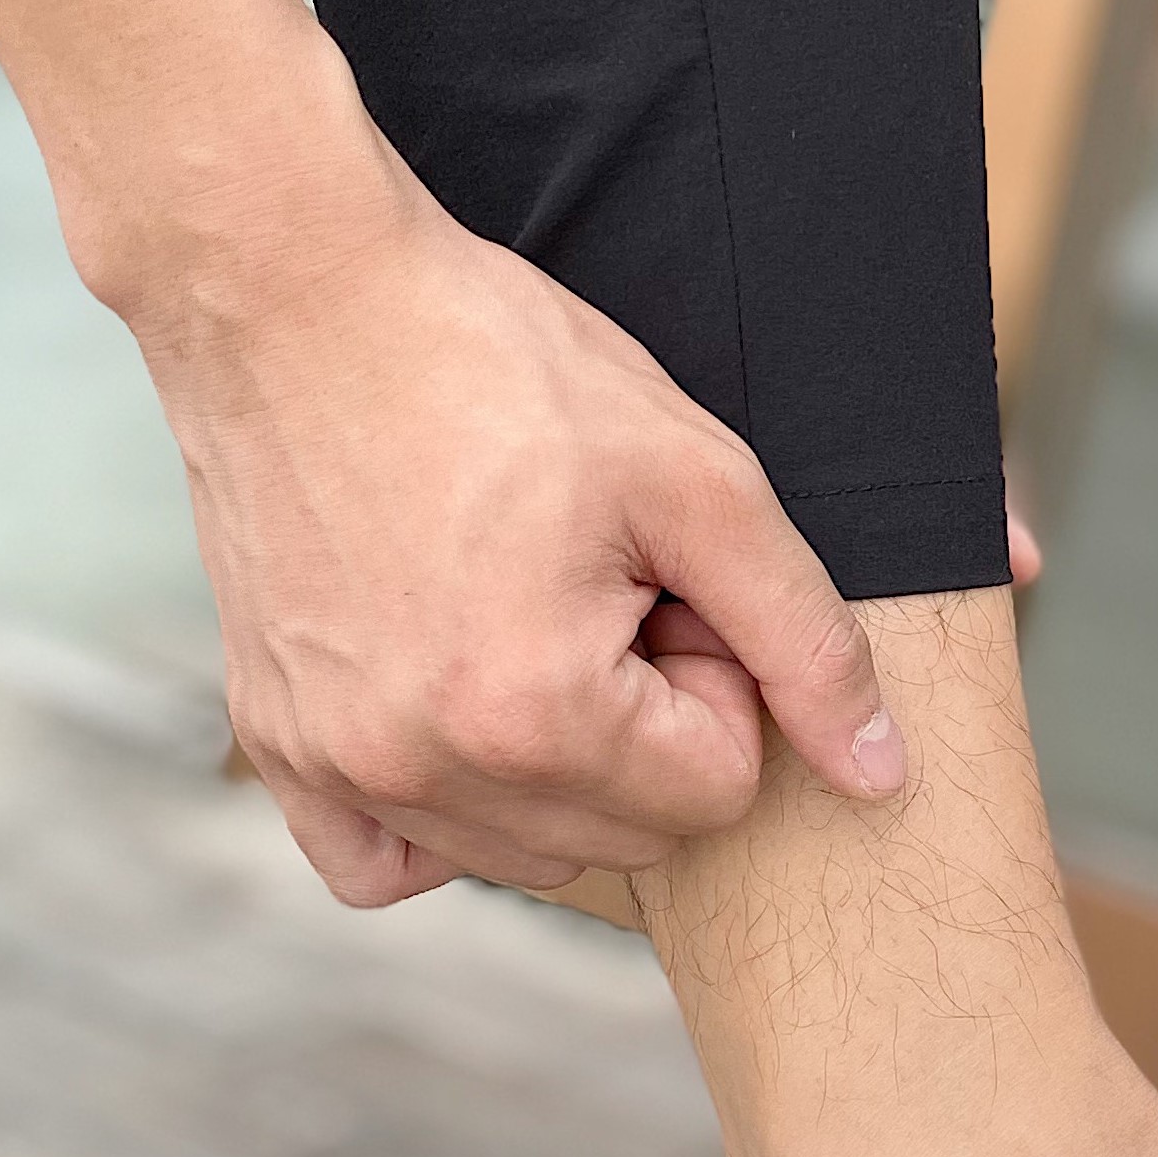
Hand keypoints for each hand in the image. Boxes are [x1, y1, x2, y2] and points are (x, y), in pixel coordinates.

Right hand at [152, 161, 904, 907]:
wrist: (297, 292)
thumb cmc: (502, 366)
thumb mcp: (702, 487)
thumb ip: (808, 644)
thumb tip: (881, 776)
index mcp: (532, 717)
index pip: (717, 793)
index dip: (719, 681)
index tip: (664, 582)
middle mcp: (416, 767)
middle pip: (629, 838)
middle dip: (649, 727)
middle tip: (600, 590)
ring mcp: (331, 764)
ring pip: (526, 855)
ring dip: (560, 764)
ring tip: (529, 617)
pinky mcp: (276, 742)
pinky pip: (382, 864)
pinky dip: (442, 816)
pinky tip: (460, 711)